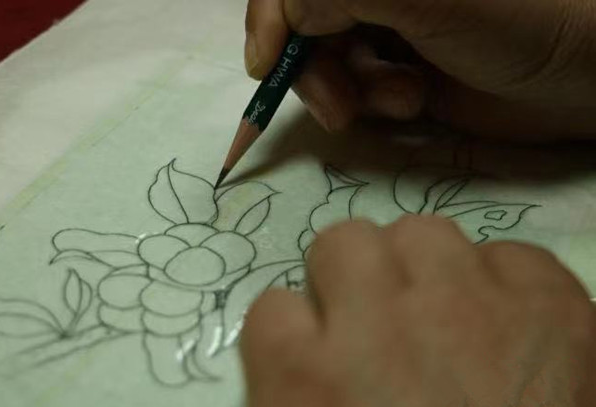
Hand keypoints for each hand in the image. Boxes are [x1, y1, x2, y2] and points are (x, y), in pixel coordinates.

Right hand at [240, 217, 595, 406]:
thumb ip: (290, 394)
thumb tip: (300, 355)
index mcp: (308, 383)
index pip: (271, 307)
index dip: (296, 333)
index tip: (318, 353)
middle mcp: (381, 325)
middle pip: (342, 243)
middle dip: (350, 279)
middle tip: (378, 325)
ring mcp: (470, 306)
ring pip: (419, 233)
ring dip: (422, 271)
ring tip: (444, 318)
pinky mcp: (553, 308)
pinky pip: (510, 255)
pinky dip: (504, 285)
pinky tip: (508, 327)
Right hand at [244, 0, 595, 138]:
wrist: (582, 75)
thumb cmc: (514, 18)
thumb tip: (288, 21)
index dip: (270, 20)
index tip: (265, 66)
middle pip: (302, 28)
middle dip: (314, 71)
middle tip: (340, 108)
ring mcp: (388, 31)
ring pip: (328, 66)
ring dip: (351, 92)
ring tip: (403, 103)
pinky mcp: (401, 73)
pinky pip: (358, 93)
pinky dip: (375, 105)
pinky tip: (415, 107)